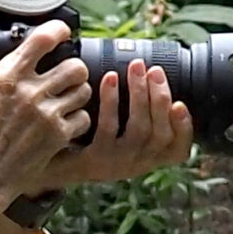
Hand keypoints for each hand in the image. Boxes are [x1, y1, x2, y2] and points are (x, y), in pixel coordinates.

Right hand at [0, 19, 89, 233]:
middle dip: (74, 68)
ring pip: (83, 90)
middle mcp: (29, 93)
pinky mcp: (57, 138)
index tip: (62, 34)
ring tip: (67, 99)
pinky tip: (64, 123)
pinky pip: (83, 118)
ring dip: (78, 93)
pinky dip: (78, 120)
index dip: (60, 31)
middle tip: (66, 75)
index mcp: (6, 77)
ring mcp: (46, 116)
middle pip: (75, 64)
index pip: (45, 38)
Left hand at [40, 58, 194, 186]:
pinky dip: (111, 100)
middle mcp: (135, 165)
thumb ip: (140, 117)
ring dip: (139, 94)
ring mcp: (115, 164)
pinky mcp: (93, 159)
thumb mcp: (120, 136)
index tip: (181, 103)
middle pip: (159, 134)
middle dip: (160, 97)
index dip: (184, 128)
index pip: (177, 150)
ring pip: (139, 130)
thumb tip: (153, 77)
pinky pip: (108, 128)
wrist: (48, 164)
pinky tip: (110, 78)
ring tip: (135, 67)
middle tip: (154, 69)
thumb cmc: (88, 141)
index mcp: (147, 159)